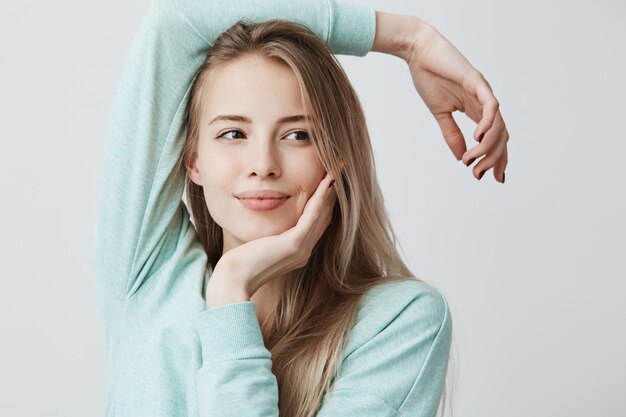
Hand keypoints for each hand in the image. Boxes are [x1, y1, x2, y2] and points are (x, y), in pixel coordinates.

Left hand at [208, 174, 336, 302]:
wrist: (234, 279)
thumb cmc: (239, 264)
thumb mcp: (259, 245)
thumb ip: (269, 235)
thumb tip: (267, 223)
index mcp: (297, 252)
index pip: (317, 222)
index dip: (325, 201)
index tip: (330, 180)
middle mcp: (304, 251)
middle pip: (325, 216)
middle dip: (333, 192)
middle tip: (339, 168)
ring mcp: (301, 249)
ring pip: (322, 213)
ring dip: (331, 190)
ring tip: (337, 169)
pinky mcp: (294, 244)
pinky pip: (311, 216)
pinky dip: (320, 198)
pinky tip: (327, 182)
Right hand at [373, 12, 507, 182]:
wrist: (419, 52)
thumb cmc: (428, 77)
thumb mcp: (440, 114)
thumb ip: (452, 135)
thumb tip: (461, 158)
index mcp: (476, 110)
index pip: (494, 138)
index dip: (495, 159)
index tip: (489, 178)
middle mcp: (485, 103)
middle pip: (501, 136)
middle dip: (493, 159)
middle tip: (479, 175)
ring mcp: (483, 92)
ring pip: (498, 125)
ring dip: (487, 147)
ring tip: (473, 160)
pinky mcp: (477, 82)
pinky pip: (491, 107)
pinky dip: (488, 124)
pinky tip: (477, 137)